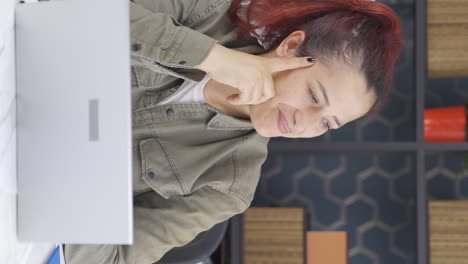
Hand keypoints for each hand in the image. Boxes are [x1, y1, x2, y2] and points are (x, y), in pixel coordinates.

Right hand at [196, 44, 315, 104]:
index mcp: (265, 64)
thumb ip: (257, 78)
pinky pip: (247, 100)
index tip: (313, 60)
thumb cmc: (228, 64)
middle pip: (269, 93)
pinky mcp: (249, 82)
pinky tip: (231, 96)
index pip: (286, 62)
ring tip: (235, 94)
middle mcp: (264, 70)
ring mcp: (257, 76)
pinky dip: (238, 100)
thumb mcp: (247, 68)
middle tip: (243, 96)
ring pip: (257, 98)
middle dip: (257, 99)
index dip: (299, 63)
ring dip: (244, 100)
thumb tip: (259, 96)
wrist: (216, 59)